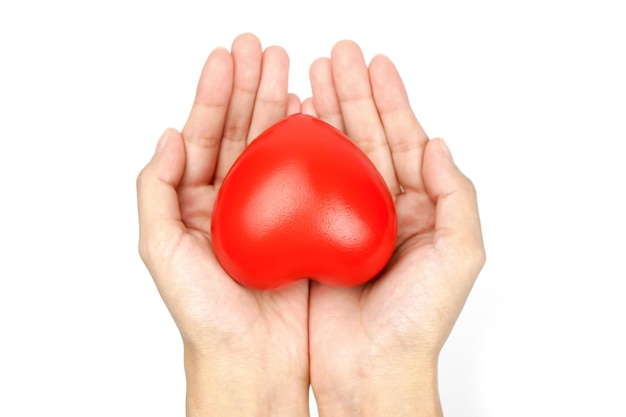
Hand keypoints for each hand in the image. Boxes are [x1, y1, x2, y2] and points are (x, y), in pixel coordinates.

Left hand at [136, 34, 308, 416]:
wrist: (252, 357)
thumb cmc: (204, 313)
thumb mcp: (161, 251)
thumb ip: (156, 190)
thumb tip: (168, 135)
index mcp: (196, 202)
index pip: (203, 135)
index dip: (213, 94)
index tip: (227, 57)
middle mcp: (232, 200)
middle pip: (240, 130)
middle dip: (250, 87)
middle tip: (263, 49)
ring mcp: (269, 210)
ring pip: (273, 146)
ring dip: (279, 105)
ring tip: (290, 68)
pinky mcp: (299, 225)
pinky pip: (305, 175)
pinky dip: (308, 144)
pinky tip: (312, 115)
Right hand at [303, 41, 485, 415]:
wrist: (370, 369)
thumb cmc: (417, 322)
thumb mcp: (459, 257)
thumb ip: (457, 196)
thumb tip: (439, 144)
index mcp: (418, 208)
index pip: (404, 140)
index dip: (390, 100)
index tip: (374, 64)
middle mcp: (379, 208)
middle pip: (365, 137)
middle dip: (351, 94)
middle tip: (336, 55)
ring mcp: (342, 220)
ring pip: (332, 155)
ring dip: (323, 114)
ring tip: (309, 76)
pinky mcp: (311, 237)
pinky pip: (303, 186)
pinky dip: (297, 155)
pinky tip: (288, 127)